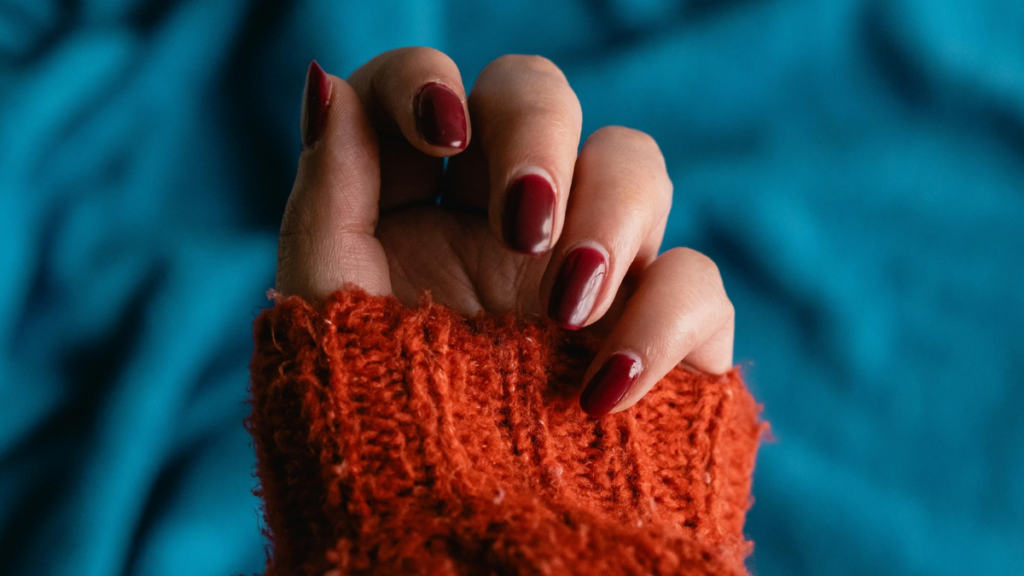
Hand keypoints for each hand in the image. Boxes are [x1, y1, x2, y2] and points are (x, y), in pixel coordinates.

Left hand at [276, 49, 734, 416]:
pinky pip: (699, 283)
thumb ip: (327, 197)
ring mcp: (591, 270)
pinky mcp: (662, 329)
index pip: (432, 89)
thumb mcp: (329, 314)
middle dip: (539, 134)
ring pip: (636, 164)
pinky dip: (663, 324)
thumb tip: (329, 86)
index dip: (430, 81)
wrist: (455, 550)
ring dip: (611, 218)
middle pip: (543, 97)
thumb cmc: (375, 435)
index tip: (439, 134)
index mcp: (420, 208)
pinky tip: (604, 391)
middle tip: (519, 225)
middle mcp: (508, 222)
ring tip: (564, 313)